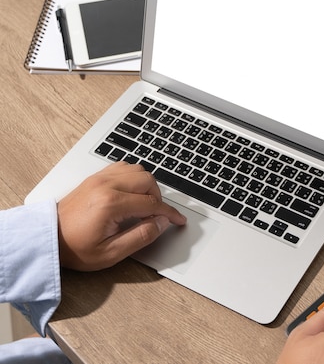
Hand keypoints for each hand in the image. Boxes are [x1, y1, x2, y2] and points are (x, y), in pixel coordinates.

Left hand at [57, 162, 185, 270]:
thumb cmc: (74, 248)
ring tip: (145, 204)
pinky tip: (132, 192)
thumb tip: (161, 223)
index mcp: (111, 204)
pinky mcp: (94, 178)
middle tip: (157, 215)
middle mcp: (106, 185)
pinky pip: (123, 167)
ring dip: (147, 186)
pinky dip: (134, 177)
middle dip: (158, 198)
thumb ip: (141, 236)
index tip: (178, 220)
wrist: (48, 239)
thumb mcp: (111, 253)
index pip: (152, 203)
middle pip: (148, 181)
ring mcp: (99, 179)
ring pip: (137, 170)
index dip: (169, 213)